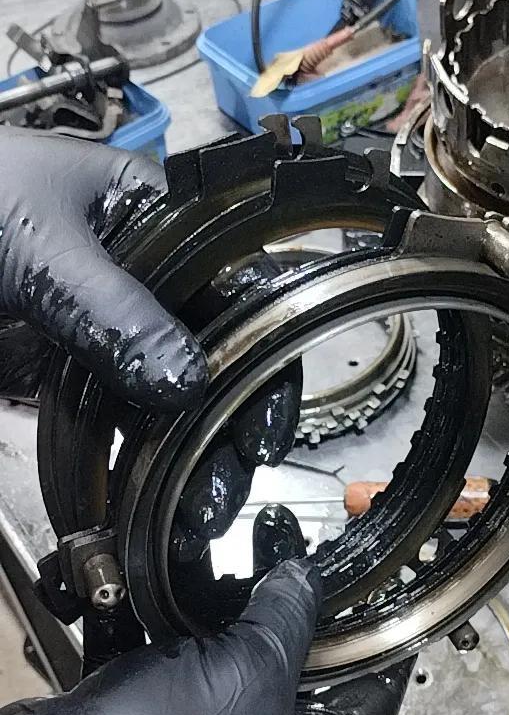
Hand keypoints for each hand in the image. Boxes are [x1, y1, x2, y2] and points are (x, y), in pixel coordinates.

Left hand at [0, 131, 300, 555]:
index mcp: (148, 214)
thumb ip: (113, 309)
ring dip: (181, 445)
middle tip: (229, 476)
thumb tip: (184, 376)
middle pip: (204, 348)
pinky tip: (149, 488)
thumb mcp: (41, 245)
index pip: (233, 282)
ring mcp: (91, 324)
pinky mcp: (49, 368)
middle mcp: (132, 272)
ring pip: (157, 391)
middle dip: (224, 415)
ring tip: (199, 501)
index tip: (262, 412)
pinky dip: (124, 453)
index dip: (261, 346)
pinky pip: (100, 415)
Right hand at [0, 538, 410, 714]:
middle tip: (299, 550)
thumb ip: (288, 619)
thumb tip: (306, 578)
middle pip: (285, 674)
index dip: (385, 656)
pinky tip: (137, 569)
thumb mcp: (251, 675)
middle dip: (287, 609)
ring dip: (207, 603)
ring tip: (223, 542)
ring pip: (210, 657)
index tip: (396, 607)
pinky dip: (138, 614)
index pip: (366, 710)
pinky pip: (145, 655)